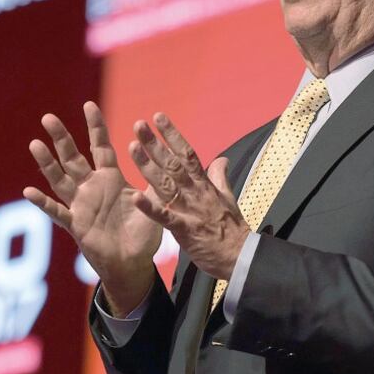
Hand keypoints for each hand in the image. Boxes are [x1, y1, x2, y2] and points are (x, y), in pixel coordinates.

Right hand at [23, 101, 161, 313]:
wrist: (134, 263)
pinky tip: (29, 191)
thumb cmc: (144, 233)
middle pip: (74, 157)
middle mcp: (92, 188)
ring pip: (60, 179)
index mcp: (111, 179)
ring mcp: (81, 205)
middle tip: (48, 117)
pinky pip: (57, 212)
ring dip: (48, 163)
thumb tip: (171, 158)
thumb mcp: (154, 202)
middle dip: (62, 138)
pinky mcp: (76, 225)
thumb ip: (158, 181)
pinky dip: (43, 203)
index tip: (89, 104)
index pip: (101, 146)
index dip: (95, 127)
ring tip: (35, 144)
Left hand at [128, 112, 249, 280]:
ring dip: (148, 166)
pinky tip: (136, 196)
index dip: (173, 134)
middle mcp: (196, 192)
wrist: (240, 256)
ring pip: (166, 184)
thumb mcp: (228, 198)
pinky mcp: (184, 229)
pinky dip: (151, 207)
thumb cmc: (232, 229)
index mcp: (205, 184)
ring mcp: (190, 210)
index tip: (159, 117)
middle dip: (156, 144)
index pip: (188, 153)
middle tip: (139, 125)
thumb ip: (221, 177)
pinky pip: (165, 217)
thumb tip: (221, 158)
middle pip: (173, 163)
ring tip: (133, 147)